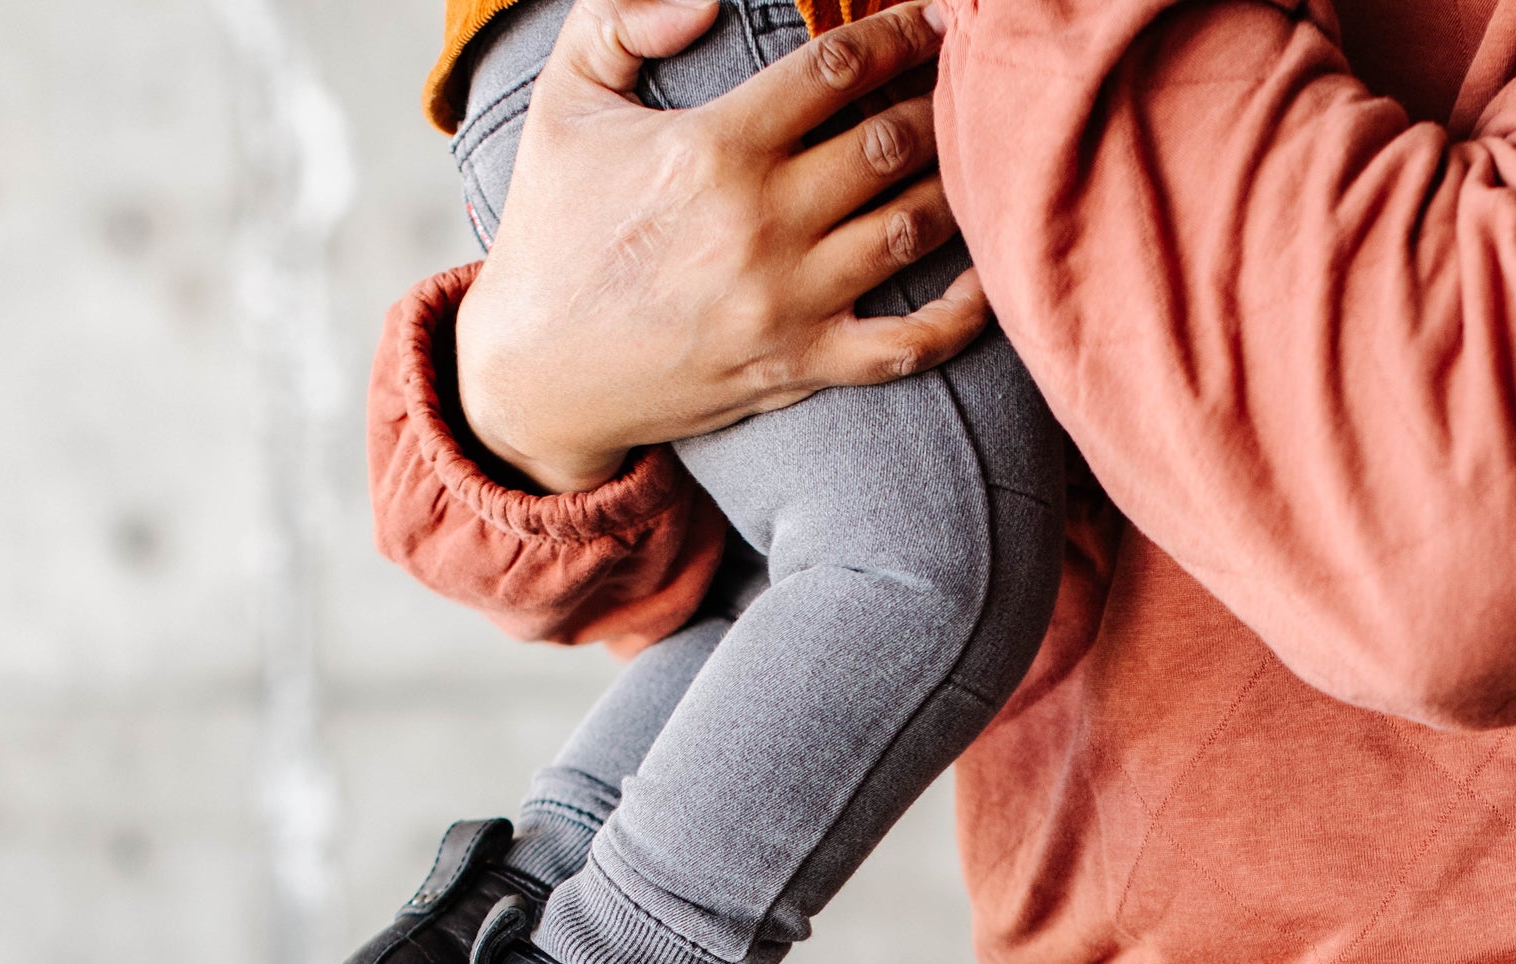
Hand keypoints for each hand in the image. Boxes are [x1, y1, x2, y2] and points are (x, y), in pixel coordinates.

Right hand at [454, 0, 988, 492]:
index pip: (839, 67)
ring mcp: (785, 302)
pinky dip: (960, 313)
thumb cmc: (551, 231)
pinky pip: (908, 343)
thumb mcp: (562, 105)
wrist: (530, 375)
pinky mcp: (796, 366)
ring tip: (973, 156)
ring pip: (913, 228)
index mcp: (713, 147)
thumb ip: (618, 19)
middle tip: (966, 82)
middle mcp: (759, 223)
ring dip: (955, 184)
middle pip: (892, 141)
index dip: (903, 29)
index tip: (942, 14)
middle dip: (941, 100)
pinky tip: (985, 275)